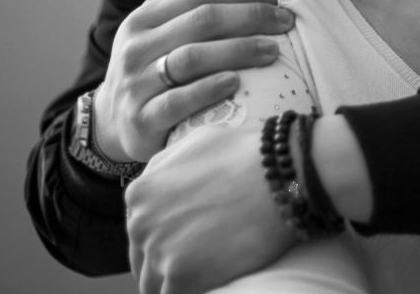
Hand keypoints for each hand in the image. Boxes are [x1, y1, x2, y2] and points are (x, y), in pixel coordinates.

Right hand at [93, 0, 293, 162]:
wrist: (114, 123)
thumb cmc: (146, 66)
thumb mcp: (152, 26)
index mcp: (142, 19)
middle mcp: (136, 47)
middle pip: (200, 21)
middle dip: (249, 17)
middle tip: (284, 22)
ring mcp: (136, 84)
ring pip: (191, 58)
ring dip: (238, 50)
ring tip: (272, 50)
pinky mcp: (142, 119)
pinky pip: (177, 101)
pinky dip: (208, 90)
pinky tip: (235, 83)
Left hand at [127, 126, 294, 293]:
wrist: (279, 175)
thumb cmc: (244, 153)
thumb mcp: (194, 141)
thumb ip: (165, 165)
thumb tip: (157, 184)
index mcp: (140, 194)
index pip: (140, 230)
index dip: (164, 237)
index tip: (187, 242)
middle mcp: (140, 224)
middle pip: (143, 260)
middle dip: (167, 262)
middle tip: (199, 260)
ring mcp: (159, 252)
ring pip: (154, 284)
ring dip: (176, 282)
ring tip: (205, 273)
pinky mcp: (181, 276)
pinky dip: (193, 293)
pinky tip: (210, 283)